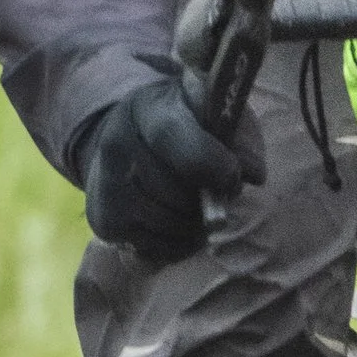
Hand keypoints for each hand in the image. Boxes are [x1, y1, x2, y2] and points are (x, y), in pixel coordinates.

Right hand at [80, 74, 264, 260]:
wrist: (132, 140)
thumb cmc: (189, 125)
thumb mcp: (218, 115)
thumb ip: (241, 136)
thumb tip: (253, 174)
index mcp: (149, 108)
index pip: (177, 143)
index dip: (214, 168)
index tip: (233, 177)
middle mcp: (116, 143)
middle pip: (174, 193)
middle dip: (206, 200)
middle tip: (215, 193)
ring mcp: (104, 184)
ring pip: (166, 224)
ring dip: (194, 225)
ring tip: (198, 208)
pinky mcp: (103, 221)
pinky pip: (155, 248)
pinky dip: (179, 244)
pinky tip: (180, 223)